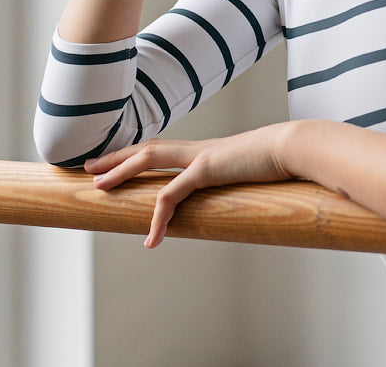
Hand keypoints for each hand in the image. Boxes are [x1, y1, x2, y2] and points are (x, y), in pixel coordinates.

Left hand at [84, 124, 295, 247]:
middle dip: (116, 157)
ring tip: (99, 188)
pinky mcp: (207, 168)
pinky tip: (151, 239)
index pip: (164, 148)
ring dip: (121, 171)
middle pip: (147, 147)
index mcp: (208, 152)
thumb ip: (243, 185)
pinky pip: (173, 194)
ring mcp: (201, 155)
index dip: (136, 155)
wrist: (297, 146)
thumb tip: (246, 201)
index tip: (114, 161)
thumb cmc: (283, 161)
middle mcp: (199, 148)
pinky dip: (158, 216)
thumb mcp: (255, 175)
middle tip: (88, 169)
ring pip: (150, 158)